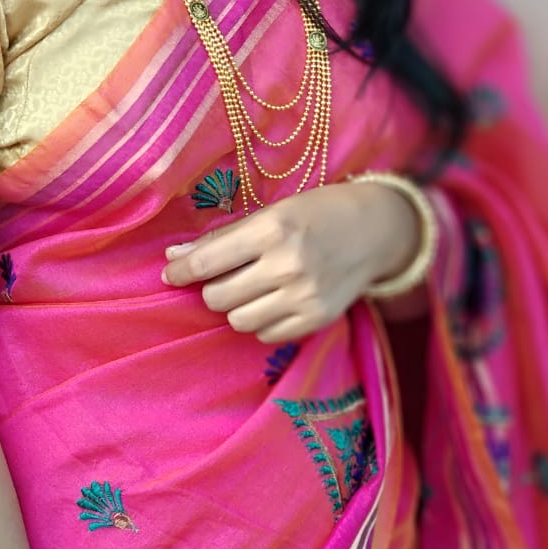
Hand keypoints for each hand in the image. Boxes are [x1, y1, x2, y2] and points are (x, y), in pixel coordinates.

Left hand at [161, 181, 420, 342]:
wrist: (375, 230)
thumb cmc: (315, 214)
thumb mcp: (271, 213)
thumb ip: (222, 237)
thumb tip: (174, 257)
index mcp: (272, 230)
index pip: (209, 262)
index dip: (182, 271)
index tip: (172, 274)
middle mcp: (288, 265)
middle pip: (218, 297)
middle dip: (212, 289)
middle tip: (222, 277)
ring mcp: (305, 297)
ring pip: (239, 321)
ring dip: (235, 307)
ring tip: (250, 289)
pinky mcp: (318, 320)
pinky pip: (266, 335)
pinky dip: (260, 321)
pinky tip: (272, 301)